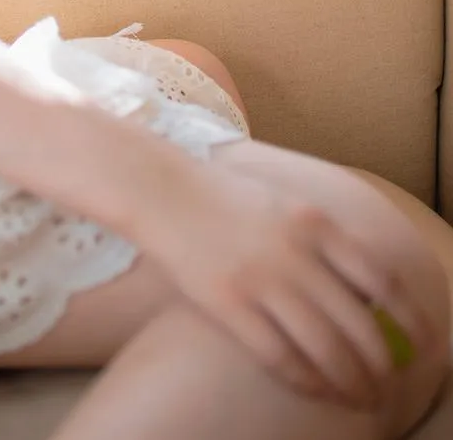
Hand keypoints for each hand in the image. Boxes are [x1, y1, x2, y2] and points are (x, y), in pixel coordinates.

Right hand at [141, 160, 439, 411]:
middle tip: (388, 386)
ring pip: (325, 348)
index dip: (410, 318)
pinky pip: (280, 356)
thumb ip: (325, 239)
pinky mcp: (228, 303)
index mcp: (314, 222)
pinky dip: (307, 381)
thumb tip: (367, 292)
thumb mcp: (287, 203)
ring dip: (349, 382)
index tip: (426, 344)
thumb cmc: (225, 197)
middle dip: (381, 365)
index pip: (380, 278)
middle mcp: (295, 251)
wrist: (162, 189)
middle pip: (358, 324)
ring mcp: (261, 279)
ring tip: (360, 399)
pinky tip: (317, 390)